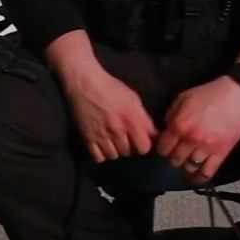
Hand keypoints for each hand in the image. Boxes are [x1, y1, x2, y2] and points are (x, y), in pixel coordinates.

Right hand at [47, 33, 157, 162]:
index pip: (144, 147)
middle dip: (129, 147)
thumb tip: (155, 135)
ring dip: (115, 150)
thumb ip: (144, 118)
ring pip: (113, 156)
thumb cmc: (110, 87)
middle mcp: (117, 130)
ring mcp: (101, 135)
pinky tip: (102, 144)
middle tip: (125, 137)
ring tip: (113, 140)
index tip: (141, 139)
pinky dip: (101, 154)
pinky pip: (98, 157)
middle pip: (128, 152)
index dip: (144, 145)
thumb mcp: (133, 98)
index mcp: (131, 120)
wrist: (84, 82)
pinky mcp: (87, 137)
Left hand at [156, 77, 239, 183]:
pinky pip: (208, 172)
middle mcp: (190, 139)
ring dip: (186, 166)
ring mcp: (207, 148)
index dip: (162, 149)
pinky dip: (200, 177)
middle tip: (176, 153)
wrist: (236, 96)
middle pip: (174, 160)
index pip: (162, 148)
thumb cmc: (208, 94)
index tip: (165, 147)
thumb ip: (171, 115)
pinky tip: (196, 176)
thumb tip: (164, 130)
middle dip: (173, 158)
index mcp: (179, 125)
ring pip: (189, 167)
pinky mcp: (221, 153)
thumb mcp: (183, 98)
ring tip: (187, 161)